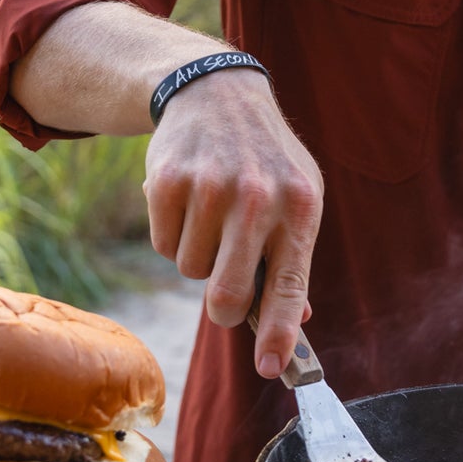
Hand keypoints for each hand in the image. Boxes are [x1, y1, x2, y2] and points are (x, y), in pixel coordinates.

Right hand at [143, 71, 322, 379]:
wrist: (217, 92)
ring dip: (199, 258)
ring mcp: (210, 188)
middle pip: (227, 296)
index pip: (290, 287)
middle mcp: (256, 198)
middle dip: (223, 309)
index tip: (273, 370)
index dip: (278, 335)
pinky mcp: (167, 181)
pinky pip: (163, 245)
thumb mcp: (298, 196)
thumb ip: (294, 259)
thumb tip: (295, 325)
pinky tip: (189, 200)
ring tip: (212, 216)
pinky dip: (173, 235)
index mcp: (299, 208)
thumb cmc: (265, 159)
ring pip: (191, 272)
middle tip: (225, 293)